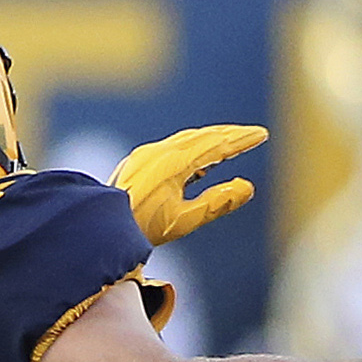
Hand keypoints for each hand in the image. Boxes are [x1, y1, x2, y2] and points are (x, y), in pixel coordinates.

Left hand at [111, 125, 265, 247]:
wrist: (99, 226)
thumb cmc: (142, 227)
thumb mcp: (184, 220)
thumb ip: (217, 202)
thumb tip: (247, 187)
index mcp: (175, 163)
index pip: (216, 145)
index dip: (241, 140)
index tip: (261, 134)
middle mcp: (161, 152)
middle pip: (203, 137)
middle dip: (230, 135)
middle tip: (252, 134)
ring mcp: (148, 155)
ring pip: (187, 140)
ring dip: (211, 140)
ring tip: (231, 144)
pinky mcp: (139, 162)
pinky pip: (173, 148)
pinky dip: (193, 150)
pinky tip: (200, 165)